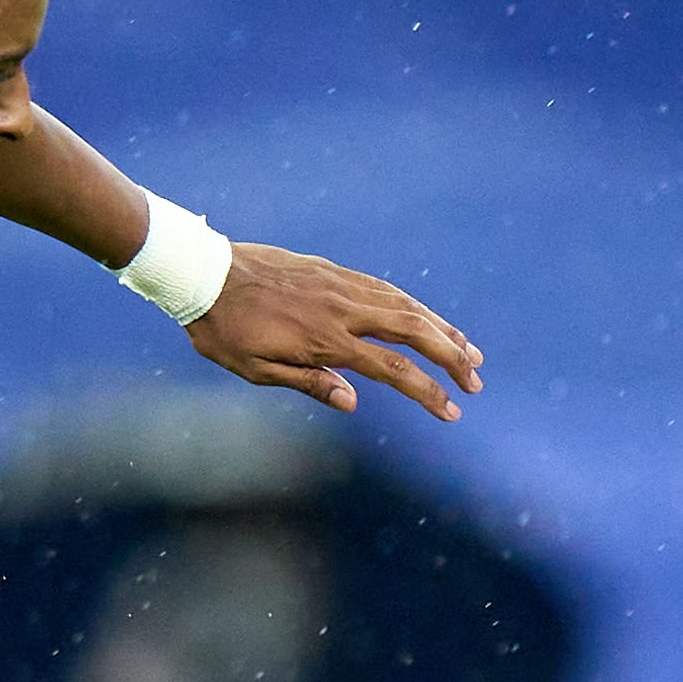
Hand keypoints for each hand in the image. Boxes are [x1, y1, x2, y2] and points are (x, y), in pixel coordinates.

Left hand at [186, 244, 483, 419]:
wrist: (205, 273)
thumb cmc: (224, 330)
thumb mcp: (256, 370)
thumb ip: (308, 383)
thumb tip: (353, 402)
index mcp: (325, 341)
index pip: (392, 370)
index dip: (427, 391)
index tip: (452, 410)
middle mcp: (342, 310)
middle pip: (414, 331)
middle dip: (451, 355)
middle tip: (477, 379)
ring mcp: (340, 286)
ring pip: (405, 305)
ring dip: (441, 327)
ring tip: (467, 349)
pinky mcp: (333, 271)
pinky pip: (384, 289)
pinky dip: (413, 305)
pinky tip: (425, 317)